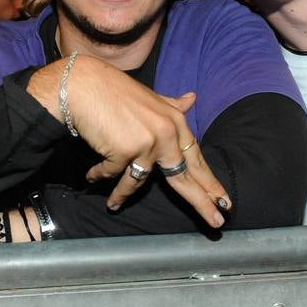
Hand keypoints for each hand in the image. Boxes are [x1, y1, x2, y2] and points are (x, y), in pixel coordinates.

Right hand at [29, 56, 230, 224]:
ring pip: (138, 181)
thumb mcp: (150, 98)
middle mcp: (166, 132)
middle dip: (201, 201)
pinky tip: (91, 174)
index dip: (209, 181)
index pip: (195, 157)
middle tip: (216, 221)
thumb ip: (172, 104)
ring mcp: (147, 143)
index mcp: (175, 121)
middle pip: (183, 176)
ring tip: (113, 204)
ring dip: (121, 194)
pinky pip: (113, 174)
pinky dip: (100, 175)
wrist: (82, 85)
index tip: (223, 200)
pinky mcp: (126, 151)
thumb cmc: (112, 91)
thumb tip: (192, 98)